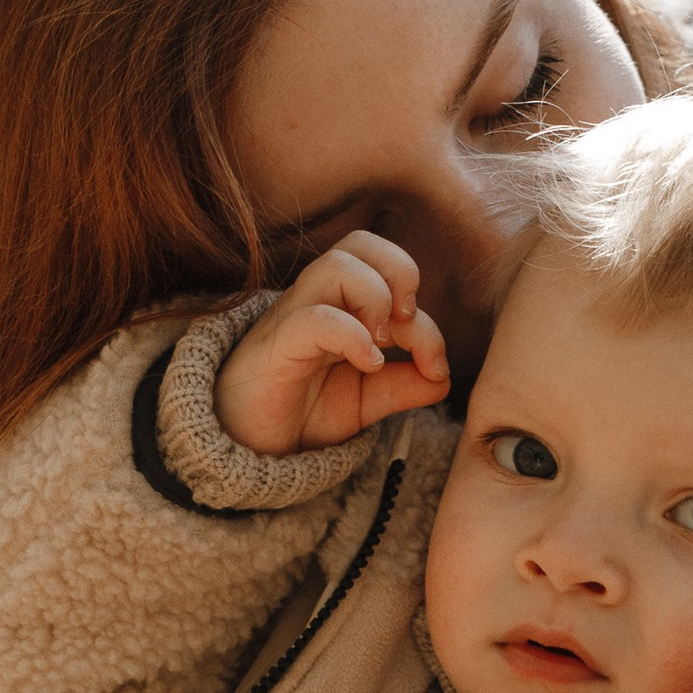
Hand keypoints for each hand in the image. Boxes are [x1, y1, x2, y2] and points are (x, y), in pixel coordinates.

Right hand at [215, 233, 449, 456]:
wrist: (247, 449)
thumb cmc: (300, 412)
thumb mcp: (366, 400)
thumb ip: (404, 385)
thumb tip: (444, 377)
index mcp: (340, 306)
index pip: (388, 273)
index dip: (425, 317)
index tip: (435, 366)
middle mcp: (317, 301)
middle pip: (360, 243)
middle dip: (400, 273)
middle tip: (407, 326)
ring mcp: (293, 318)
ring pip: (337, 265)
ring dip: (376, 298)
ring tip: (382, 345)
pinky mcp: (276, 346)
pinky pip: (314, 317)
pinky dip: (352, 335)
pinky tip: (368, 364)